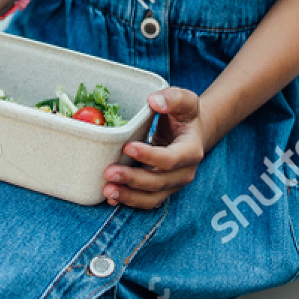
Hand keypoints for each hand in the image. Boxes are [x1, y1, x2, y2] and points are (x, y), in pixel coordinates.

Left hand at [102, 87, 205, 209]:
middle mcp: (184, 172)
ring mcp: (173, 184)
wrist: (190, 133)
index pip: (170, 159)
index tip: (127, 147)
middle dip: (133, 179)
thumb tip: (154, 101)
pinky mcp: (162, 190)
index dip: (149, 156)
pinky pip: (147, 201)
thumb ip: (172, 98)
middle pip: (158, 182)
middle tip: (108, 172)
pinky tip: (111, 197)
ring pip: (152, 197)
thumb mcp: (185, 101)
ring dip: (129, 196)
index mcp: (191, 151)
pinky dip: (129, 201)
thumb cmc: (184, 116)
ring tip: (107, 190)